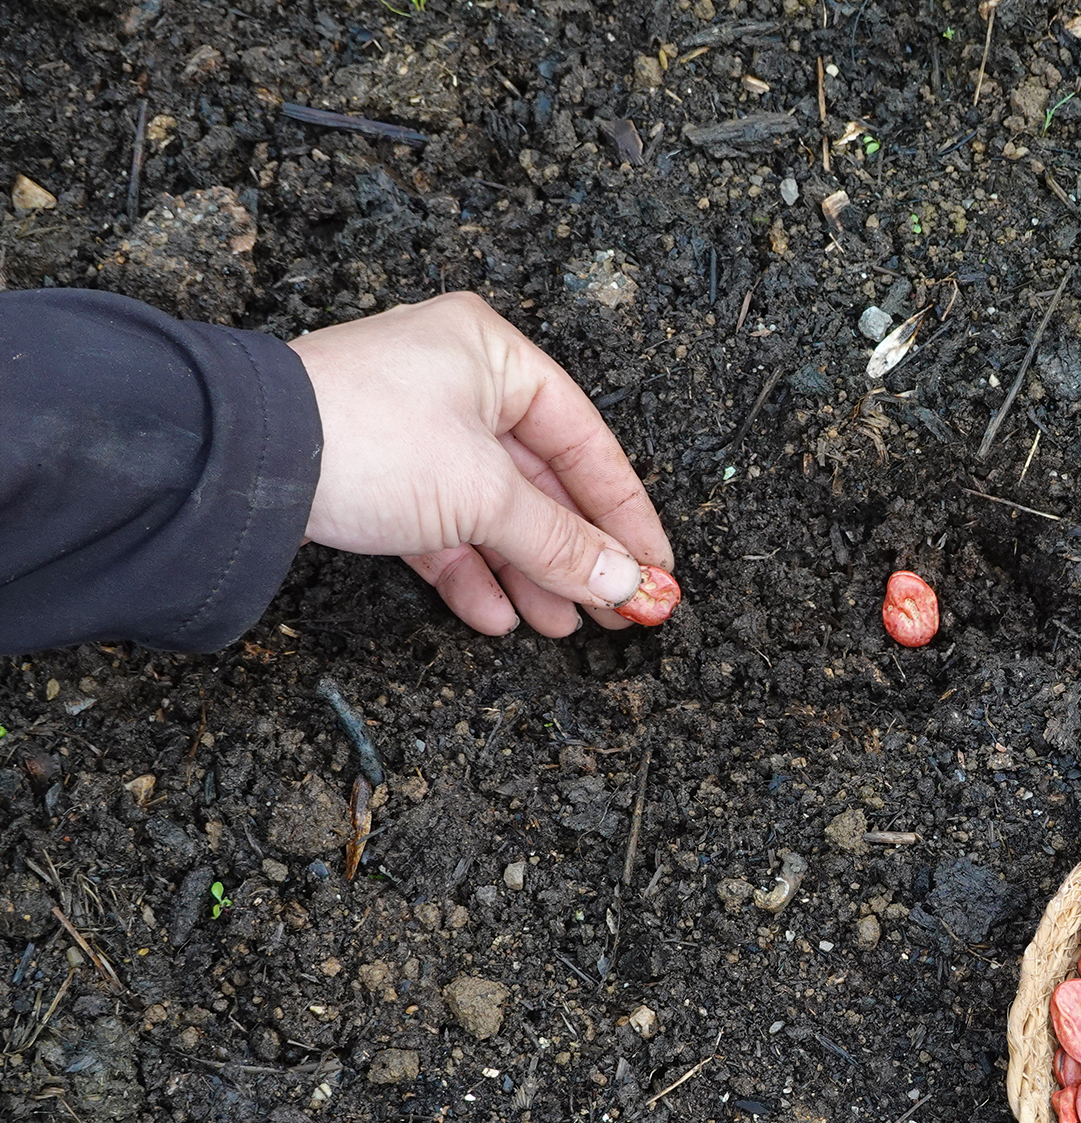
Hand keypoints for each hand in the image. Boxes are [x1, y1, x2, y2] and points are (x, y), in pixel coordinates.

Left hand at [290, 292, 672, 636]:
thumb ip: (564, 545)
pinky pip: (443, 528)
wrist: (240, 463)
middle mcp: (456, 382)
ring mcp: (414, 429)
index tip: (655, 569)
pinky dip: (472, 573)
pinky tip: (498, 615)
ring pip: (493, 511)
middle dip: (576, 554)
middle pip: (541, 482)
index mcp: (493, 355)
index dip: (626, 514)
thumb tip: (628, 584)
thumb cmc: (360, 436)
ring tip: (561, 624)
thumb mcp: (486, 497)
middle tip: (617, 608)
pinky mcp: (377, 473)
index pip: (587, 442)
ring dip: (530, 573)